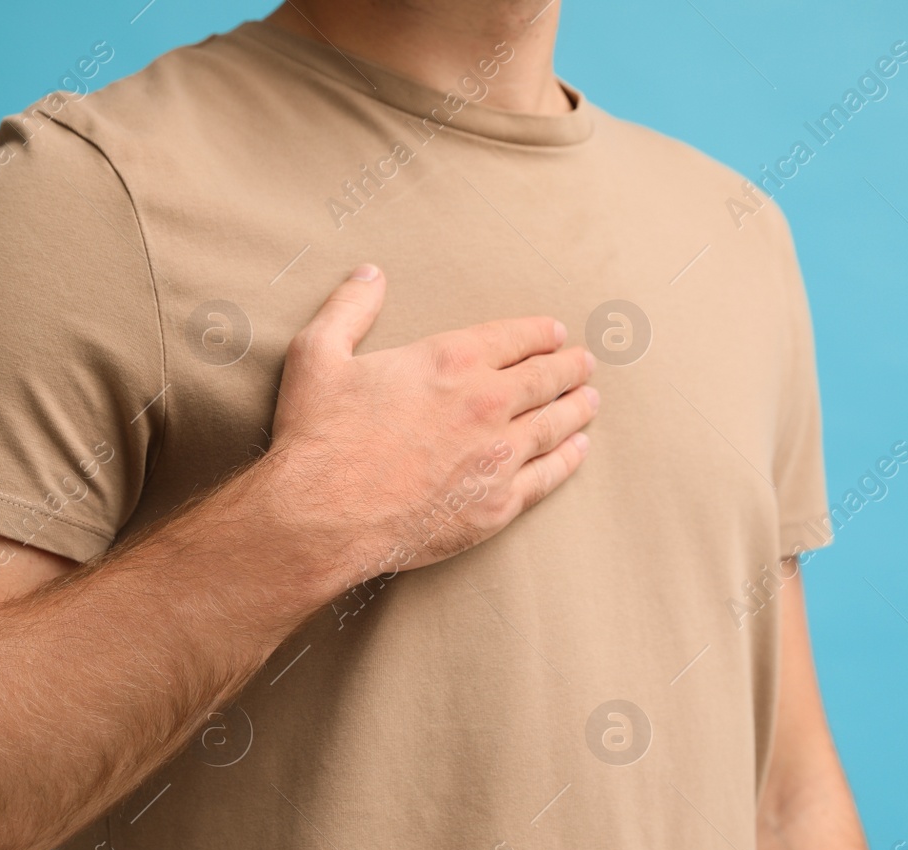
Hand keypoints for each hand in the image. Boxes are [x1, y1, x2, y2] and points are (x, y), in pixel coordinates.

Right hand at [269, 263, 597, 580]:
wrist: (322, 516)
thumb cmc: (318, 437)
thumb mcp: (318, 354)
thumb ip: (350, 308)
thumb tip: (370, 274)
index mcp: (450, 360)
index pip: (515, 337)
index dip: (541, 333)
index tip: (555, 334)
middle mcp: (485, 403)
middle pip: (546, 378)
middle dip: (570, 367)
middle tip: (583, 364)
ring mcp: (497, 456)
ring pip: (555, 425)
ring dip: (577, 408)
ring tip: (589, 400)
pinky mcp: (497, 504)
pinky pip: (547, 476)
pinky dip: (568, 459)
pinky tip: (576, 450)